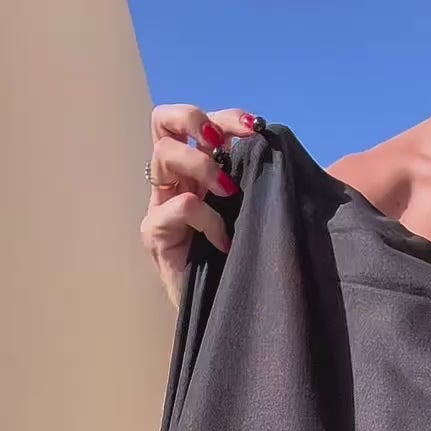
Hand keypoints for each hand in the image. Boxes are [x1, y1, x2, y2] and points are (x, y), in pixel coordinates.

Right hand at [141, 105, 260, 308]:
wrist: (223, 314)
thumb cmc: (241, 262)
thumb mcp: (252, 210)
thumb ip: (253, 178)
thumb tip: (275, 145)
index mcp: (196, 170)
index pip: (194, 122)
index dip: (223, 116)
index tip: (254, 127)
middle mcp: (174, 181)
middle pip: (163, 121)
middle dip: (193, 120)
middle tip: (220, 142)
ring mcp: (160, 205)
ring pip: (165, 155)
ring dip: (202, 166)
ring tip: (230, 193)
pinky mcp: (155, 234)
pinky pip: (180, 207)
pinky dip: (208, 218)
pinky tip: (225, 241)